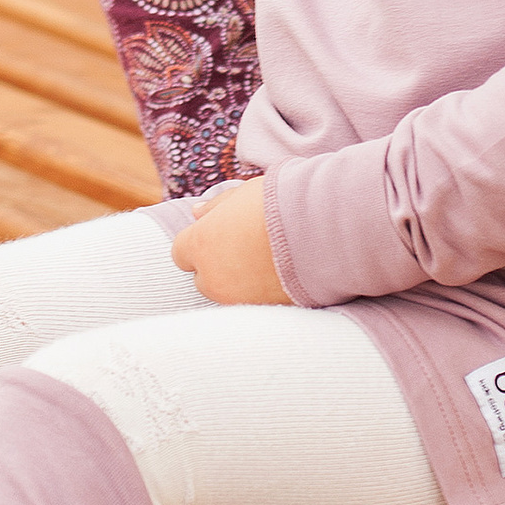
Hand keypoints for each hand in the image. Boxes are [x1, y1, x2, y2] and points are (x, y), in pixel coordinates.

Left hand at [176, 180, 289, 304]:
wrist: (323, 228)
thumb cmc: (280, 201)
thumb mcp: (243, 193)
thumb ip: (215, 206)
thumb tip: (196, 212)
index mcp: (200, 244)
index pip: (181, 252)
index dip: (199, 242)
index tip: (220, 234)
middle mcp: (213, 277)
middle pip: (202, 278)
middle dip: (216, 266)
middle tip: (245, 247)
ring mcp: (238, 299)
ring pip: (227, 294)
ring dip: (239, 282)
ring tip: (267, 260)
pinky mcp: (264, 311)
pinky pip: (255, 304)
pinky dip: (262, 292)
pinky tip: (281, 273)